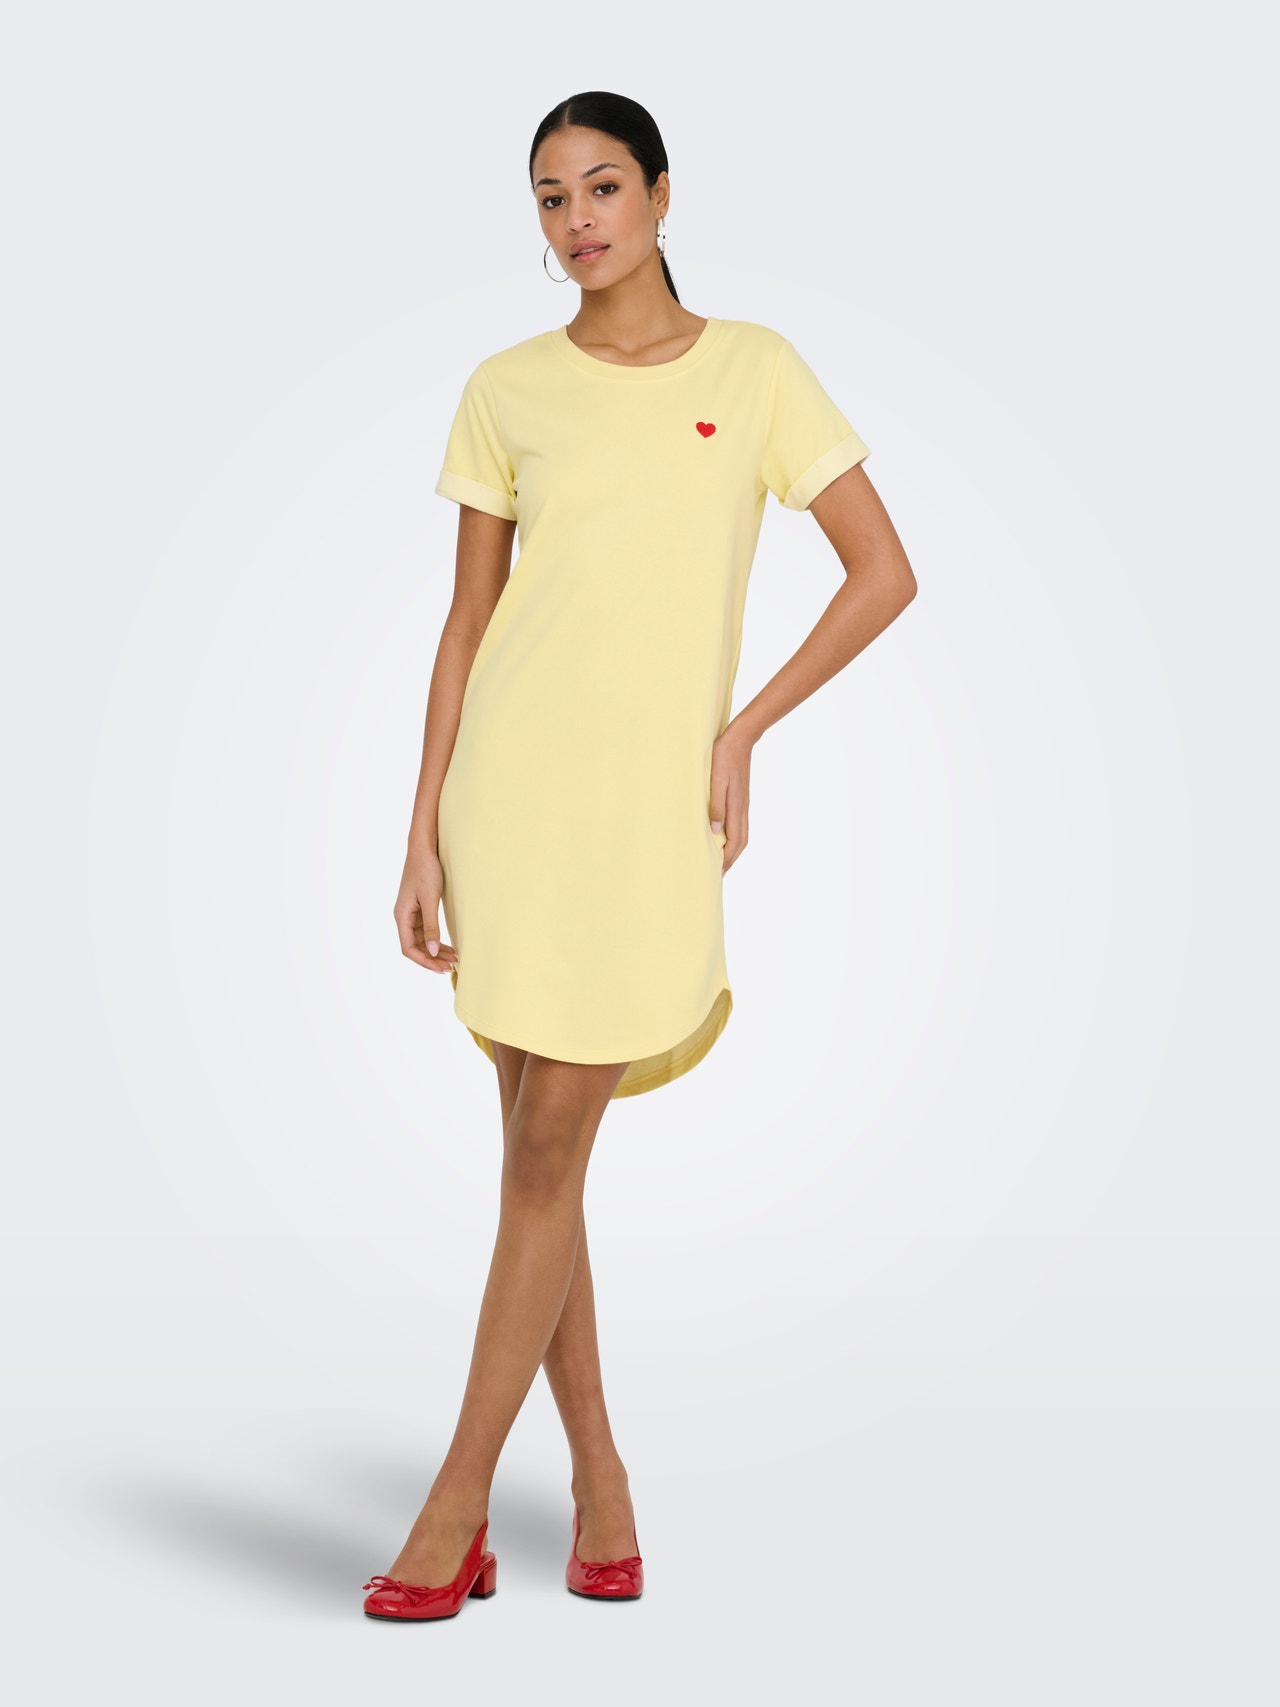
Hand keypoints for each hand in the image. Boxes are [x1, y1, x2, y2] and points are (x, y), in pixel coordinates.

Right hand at [394, 846, 460, 973]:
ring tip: (454, 959)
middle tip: (452, 967)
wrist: (424, 848)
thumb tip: (432, 951)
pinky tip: (449, 946)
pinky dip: (437, 940)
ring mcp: (411, 914)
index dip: (424, 961)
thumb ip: (431, 926)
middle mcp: (404, 917)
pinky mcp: (419, 909)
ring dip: (437, 951)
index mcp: (401, 916)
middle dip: (433, 958)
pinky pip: (427, 931)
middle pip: (415, 947)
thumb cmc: (425, 870)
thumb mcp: (430, 899)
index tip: (440, 968)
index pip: (408, 948)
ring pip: (422, 941)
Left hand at [709, 723, 752, 874]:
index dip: (726, 859)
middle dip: (731, 859)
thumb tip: (714, 830)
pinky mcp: (741, 797)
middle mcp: (742, 808)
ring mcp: (743, 803)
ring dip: (733, 850)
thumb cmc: (724, 756)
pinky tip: (724, 836)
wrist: (741, 738)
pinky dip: (734, 837)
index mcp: (736, 807)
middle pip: (741, 842)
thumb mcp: (715, 779)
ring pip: (742, 834)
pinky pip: (740, 824)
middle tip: (719, 873)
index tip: (717, 873)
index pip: (734, 841)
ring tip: (721, 860)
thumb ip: (715, 804)